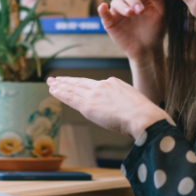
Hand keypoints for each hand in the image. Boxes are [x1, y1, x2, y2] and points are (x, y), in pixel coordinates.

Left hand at [47, 76, 170, 138]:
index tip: (74, 82)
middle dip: (67, 81)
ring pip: (73, 89)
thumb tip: (123, 111)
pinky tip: (53, 90)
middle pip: (80, 83)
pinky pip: (71, 98)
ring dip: (60, 86)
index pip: (93, 83)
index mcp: (114, 83)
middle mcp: (102, 85)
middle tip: (56, 78)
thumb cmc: (145, 115)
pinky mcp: (89, 106)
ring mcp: (95, 95)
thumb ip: (124, 103)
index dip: (81, 83)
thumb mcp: (134, 101)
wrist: (144, 117)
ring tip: (50, 83)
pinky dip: (61, 94)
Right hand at [99, 0, 165, 59]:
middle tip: (140, 11)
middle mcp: (128, 0)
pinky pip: (104, 12)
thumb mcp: (163, 13)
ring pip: (116, 1)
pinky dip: (103, 9)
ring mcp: (118, 11)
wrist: (148, 49)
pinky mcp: (110, 21)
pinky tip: (104, 7)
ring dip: (124, 6)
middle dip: (133, 0)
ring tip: (131, 14)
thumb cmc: (156, 29)